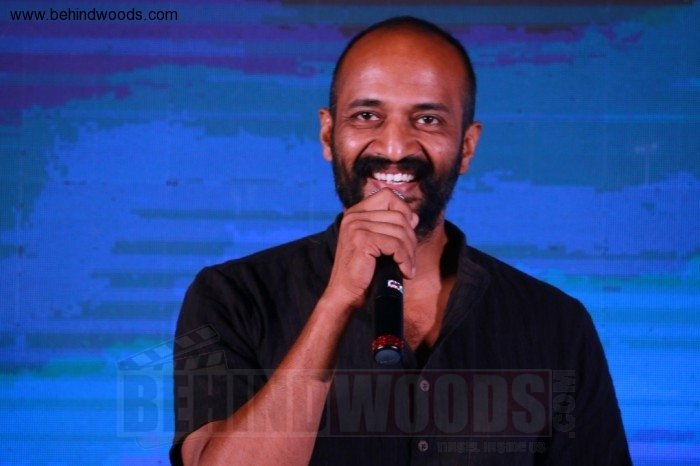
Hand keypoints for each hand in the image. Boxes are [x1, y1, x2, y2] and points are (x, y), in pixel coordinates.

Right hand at [323, 188, 418, 309]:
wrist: (345, 293)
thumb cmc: (362, 270)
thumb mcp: (376, 243)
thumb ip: (391, 227)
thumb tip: (414, 217)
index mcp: (355, 212)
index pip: (388, 195)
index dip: (404, 210)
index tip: (408, 231)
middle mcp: (354, 216)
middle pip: (399, 216)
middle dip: (410, 239)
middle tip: (409, 258)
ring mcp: (356, 226)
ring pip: (400, 231)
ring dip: (409, 252)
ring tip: (407, 267)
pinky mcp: (362, 240)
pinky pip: (396, 245)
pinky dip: (405, 260)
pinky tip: (405, 271)